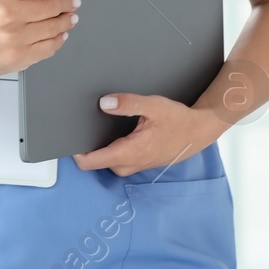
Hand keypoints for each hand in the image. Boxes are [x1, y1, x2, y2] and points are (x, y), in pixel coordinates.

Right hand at [0, 0, 86, 78]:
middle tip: (73, 2)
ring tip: (69, 17)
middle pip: (54, 5)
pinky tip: (59, 34)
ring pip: (55, 27)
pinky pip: (49, 48)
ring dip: (67, 21)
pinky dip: (59, 39)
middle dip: (68, 2)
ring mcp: (15, 39)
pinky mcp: (19, 58)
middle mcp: (10, 14)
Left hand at [71, 92, 227, 176]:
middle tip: (84, 124)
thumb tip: (104, 103)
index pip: (90, 162)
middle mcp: (129, 164)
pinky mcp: (139, 163)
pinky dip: (112, 148)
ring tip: (99, 125)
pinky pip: (117, 159)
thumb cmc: (178, 120)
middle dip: (87, 145)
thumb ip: (128, 103)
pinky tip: (117, 131)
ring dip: (101, 147)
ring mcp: (134, 166)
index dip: (75, 151)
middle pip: (95, 161)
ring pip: (106, 161)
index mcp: (128, 152)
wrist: (198, 132)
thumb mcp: (153, 106)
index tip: (70, 135)